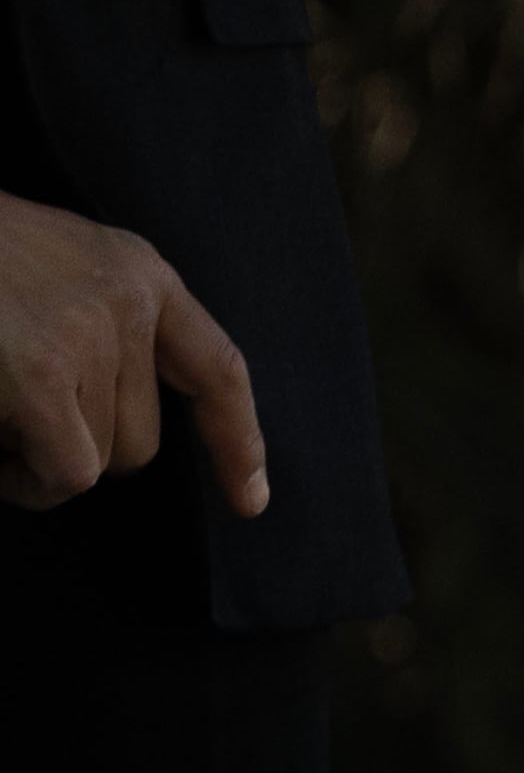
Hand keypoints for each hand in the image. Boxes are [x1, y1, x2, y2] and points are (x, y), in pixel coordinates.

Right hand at [0, 188, 267, 516]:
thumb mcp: (51, 273)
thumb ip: (99, 328)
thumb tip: (112, 429)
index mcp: (138, 271)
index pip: (215, 368)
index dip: (236, 438)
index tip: (251, 500)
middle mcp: (130, 298)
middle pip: (141, 439)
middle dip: (74, 449)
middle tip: (12, 421)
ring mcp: (91, 333)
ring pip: (97, 461)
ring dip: (37, 462)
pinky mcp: (43, 374)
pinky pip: (67, 474)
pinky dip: (26, 483)